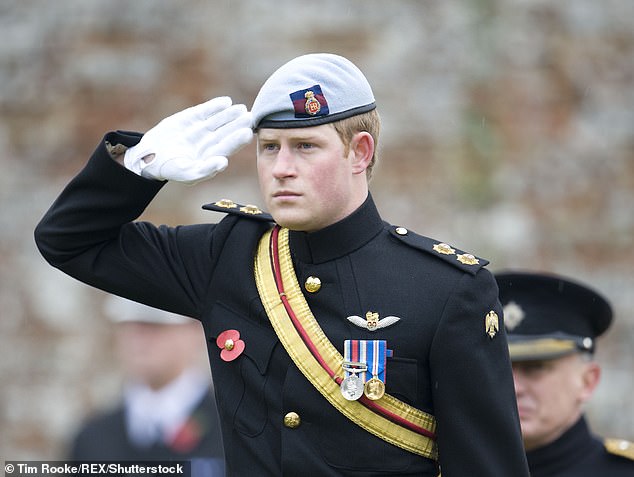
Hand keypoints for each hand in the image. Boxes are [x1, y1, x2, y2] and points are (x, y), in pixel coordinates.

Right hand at [124, 96, 252, 183]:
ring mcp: (201, 129)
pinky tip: (226, 102)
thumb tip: (224, 163)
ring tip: (241, 108)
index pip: (228, 146)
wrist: (150, 155)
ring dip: (229, 114)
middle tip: (250, 117)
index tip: (247, 132)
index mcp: (212, 156)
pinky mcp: (190, 118)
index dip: (238, 139)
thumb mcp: (188, 174)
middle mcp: (209, 142)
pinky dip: (214, 106)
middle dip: (238, 124)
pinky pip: (205, 111)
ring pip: (218, 120)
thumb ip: (207, 169)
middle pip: (226, 132)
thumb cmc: (171, 169)